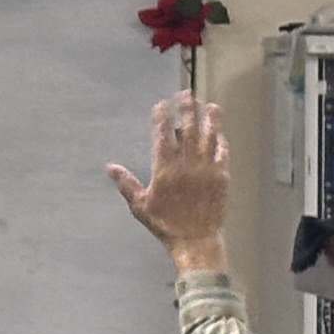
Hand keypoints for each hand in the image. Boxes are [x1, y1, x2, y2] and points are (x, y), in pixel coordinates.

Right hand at [109, 94, 231, 272]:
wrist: (195, 240)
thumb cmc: (164, 224)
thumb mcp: (140, 205)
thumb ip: (126, 183)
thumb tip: (110, 167)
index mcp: (165, 169)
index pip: (163, 135)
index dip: (161, 117)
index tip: (161, 104)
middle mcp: (187, 164)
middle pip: (187, 129)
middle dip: (186, 109)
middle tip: (186, 93)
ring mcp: (206, 169)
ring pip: (208, 137)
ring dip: (209, 119)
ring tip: (210, 105)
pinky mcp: (222, 177)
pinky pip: (223, 153)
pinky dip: (221, 141)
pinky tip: (220, 132)